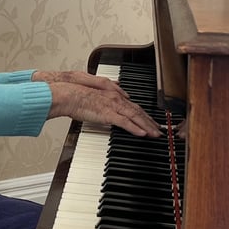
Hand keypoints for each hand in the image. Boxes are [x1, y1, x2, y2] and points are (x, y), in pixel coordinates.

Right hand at [35, 71, 160, 137]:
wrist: (68, 94)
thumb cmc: (77, 95)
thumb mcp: (95, 95)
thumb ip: (106, 98)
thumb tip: (113, 103)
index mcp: (114, 96)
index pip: (134, 107)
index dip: (144, 115)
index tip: (151, 122)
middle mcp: (117, 99)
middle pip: (139, 112)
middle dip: (150, 122)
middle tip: (159, 130)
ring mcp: (113, 106)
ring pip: (135, 117)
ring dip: (147, 126)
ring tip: (155, 134)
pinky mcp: (108, 114)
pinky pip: (125, 122)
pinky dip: (135, 128)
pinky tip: (142, 134)